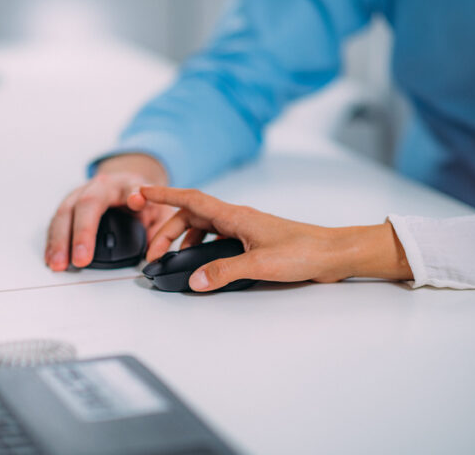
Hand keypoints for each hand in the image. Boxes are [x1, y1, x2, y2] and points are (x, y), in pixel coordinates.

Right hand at [45, 154, 173, 269]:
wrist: (127, 186)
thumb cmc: (143, 200)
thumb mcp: (160, 209)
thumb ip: (161, 227)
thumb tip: (156, 250)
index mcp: (127, 184)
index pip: (131, 187)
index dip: (134, 194)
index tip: (137, 201)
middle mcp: (100, 186)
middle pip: (87, 203)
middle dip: (82, 232)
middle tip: (81, 259)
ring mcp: (80, 194)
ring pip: (65, 213)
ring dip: (60, 240)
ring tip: (59, 263)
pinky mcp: (69, 206)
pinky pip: (57, 222)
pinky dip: (53, 242)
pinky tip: (51, 257)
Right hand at [142, 186, 412, 291]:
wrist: (333, 254)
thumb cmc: (305, 252)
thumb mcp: (260, 264)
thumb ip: (224, 272)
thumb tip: (194, 281)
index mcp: (235, 216)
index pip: (191, 199)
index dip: (164, 195)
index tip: (141, 193)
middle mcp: (237, 219)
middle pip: (191, 216)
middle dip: (166, 231)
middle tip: (153, 253)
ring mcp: (244, 230)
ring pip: (203, 228)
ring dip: (183, 240)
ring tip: (173, 259)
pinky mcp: (251, 242)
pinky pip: (217, 240)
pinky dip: (202, 248)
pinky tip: (202, 264)